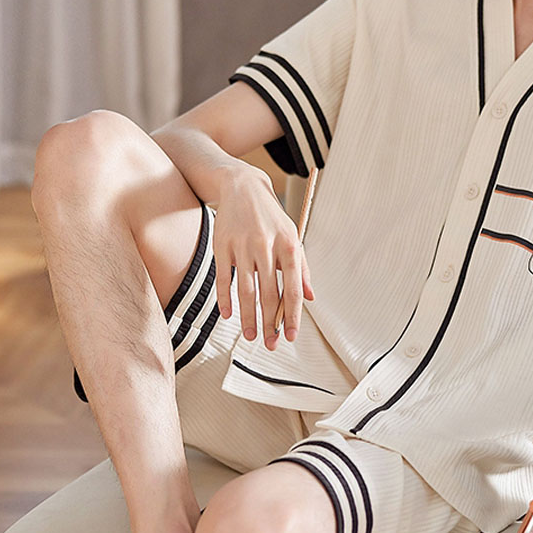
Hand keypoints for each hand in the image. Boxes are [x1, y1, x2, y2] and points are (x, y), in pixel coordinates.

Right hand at [213, 169, 314, 349]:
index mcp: (289, 245)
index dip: (292, 315)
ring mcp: (243, 246)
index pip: (293, 288)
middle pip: (269, 293)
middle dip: (270, 323)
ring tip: (251, 336)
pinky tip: (228, 315)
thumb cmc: (272, 218)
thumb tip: (311, 298)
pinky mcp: (222, 245)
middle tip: (271, 344)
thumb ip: (302, 268)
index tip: (290, 335)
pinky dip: (225, 299)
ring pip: (245, 290)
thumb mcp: (293, 237)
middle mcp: (266, 246)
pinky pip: (223, 278)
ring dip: (248, 317)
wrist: (243, 187)